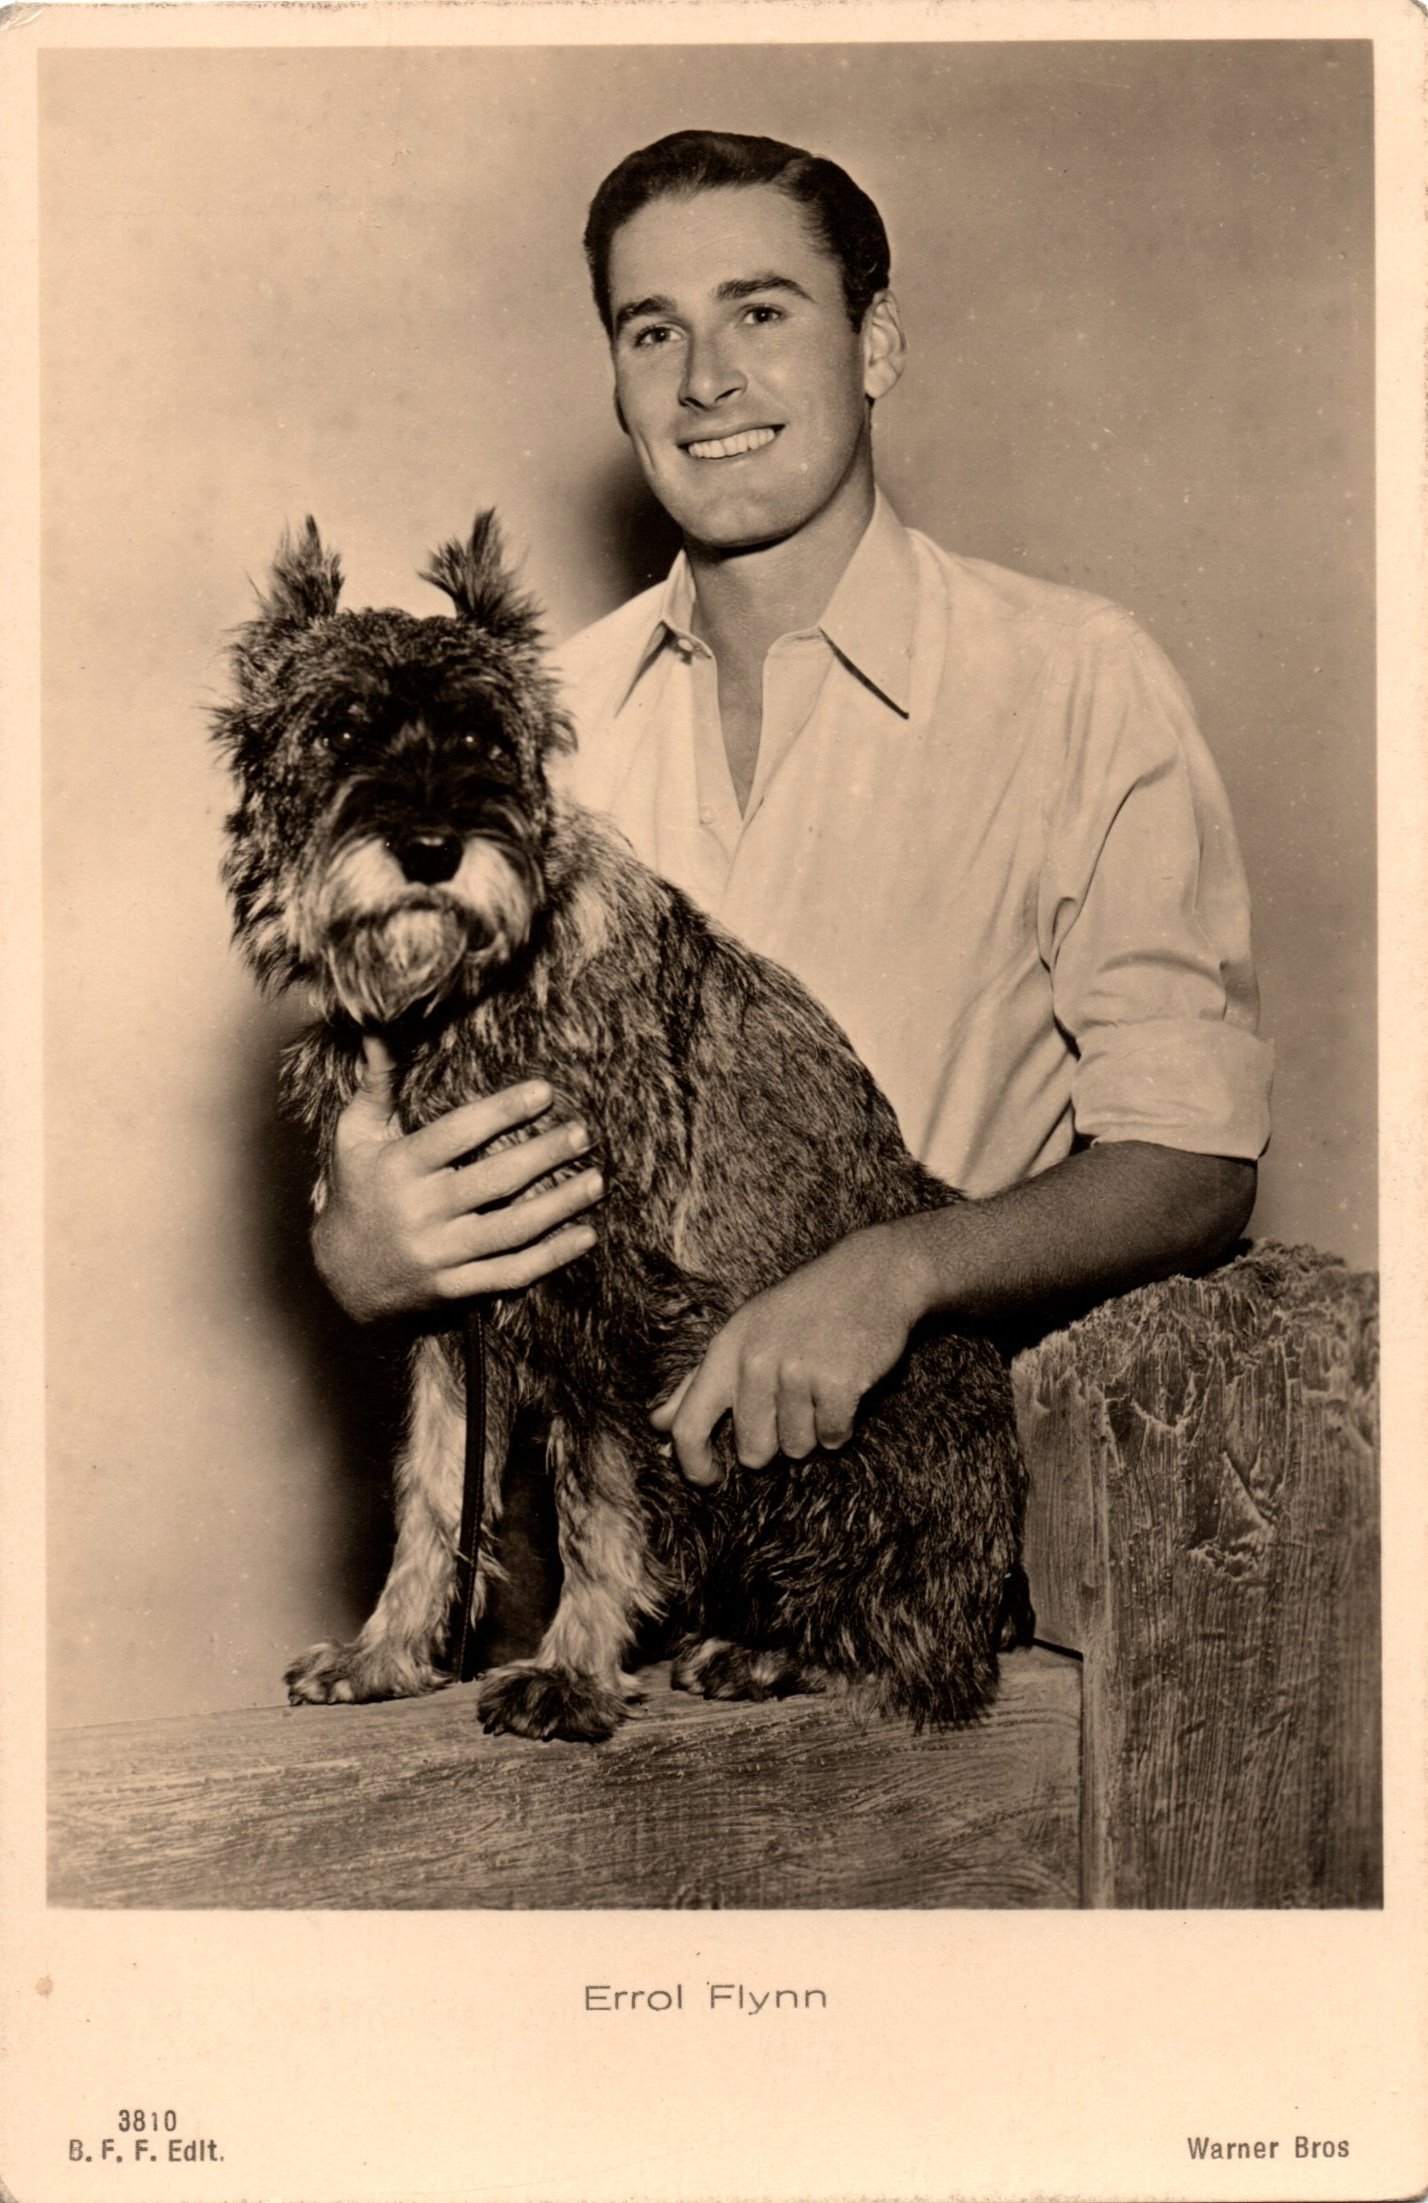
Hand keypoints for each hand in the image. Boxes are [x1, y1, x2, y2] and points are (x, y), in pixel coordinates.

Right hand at [311, 1035, 603, 1321]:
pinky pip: (511, 1273)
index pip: (458, 1134)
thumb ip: (377, 1085)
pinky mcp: (455, 1288)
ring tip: (596, 1180)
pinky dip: (552, 1257)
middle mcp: (420, 1211)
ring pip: (511, 1229)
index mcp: (399, 1167)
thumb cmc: (358, 1189)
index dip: (503, 1111)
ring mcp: (439, 1254)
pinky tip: (586, 1235)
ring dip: (560, 1205)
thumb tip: (378, 1030)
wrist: (343, 1275)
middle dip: (545, 1155)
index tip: (546, 1092)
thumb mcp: (355, 1136)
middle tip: (583, 1133)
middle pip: (495, 1180)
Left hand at [650, 1223, 931, 1486]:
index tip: (710, 1478)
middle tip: (790, 1409)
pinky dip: (840, 1427)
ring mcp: (797, 1372)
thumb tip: (658, 1427)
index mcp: (725, 1350)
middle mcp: (755, 1361)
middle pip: (752, 1451)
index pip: (688, 1426)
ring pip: (797, 1448)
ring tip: (820, 1389)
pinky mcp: (838, 1382)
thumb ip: (697, 1382)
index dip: (694, 1465)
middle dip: (773, 1445)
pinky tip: (844, 1393)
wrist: (871, 1274)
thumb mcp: (741, 1332)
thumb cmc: (801, 1308)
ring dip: (811, 1431)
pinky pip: (832, 1438)